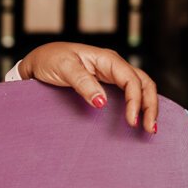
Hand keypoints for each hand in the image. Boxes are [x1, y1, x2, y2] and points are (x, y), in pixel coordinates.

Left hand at [19, 42, 158, 133]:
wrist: (37, 62)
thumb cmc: (49, 60)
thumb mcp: (64, 68)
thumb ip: (83, 83)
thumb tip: (102, 102)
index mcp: (107, 59)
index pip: (131, 80)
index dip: (135, 101)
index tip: (131, 122)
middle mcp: (114, 65)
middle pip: (143, 83)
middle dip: (150, 105)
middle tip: (149, 129)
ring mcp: (112, 74)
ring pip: (141, 87)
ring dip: (148, 106)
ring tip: (149, 127)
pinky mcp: (107, 83)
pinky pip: (130, 92)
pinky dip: (139, 104)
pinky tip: (139, 118)